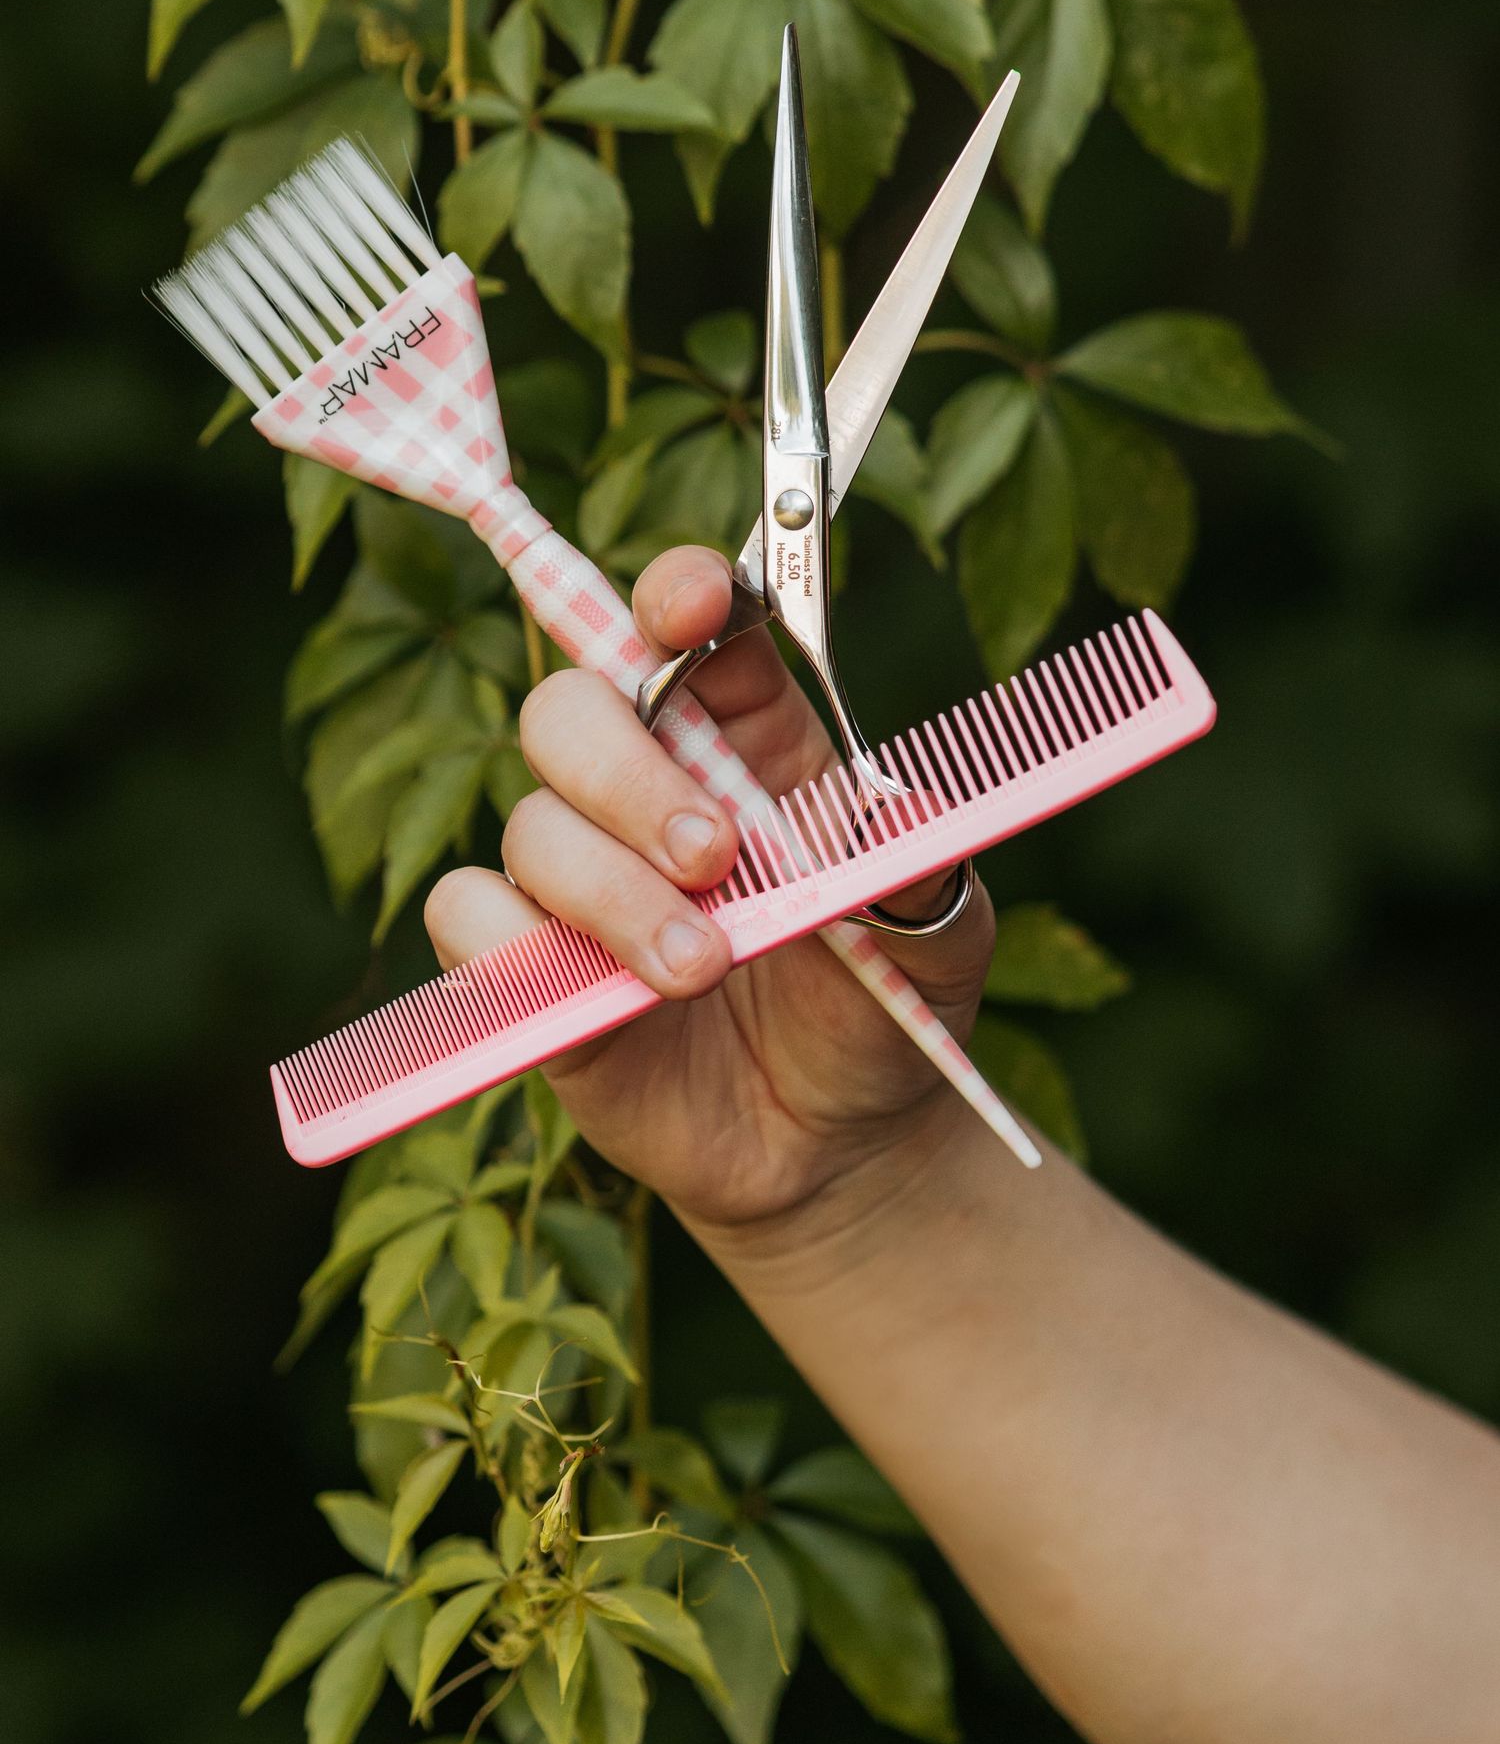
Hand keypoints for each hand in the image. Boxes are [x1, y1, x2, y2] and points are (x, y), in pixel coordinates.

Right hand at [425, 544, 994, 1240]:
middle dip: (629, 774)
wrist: (839, 1147)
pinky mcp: (529, 968)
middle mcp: (650, 791)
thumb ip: (920, 876)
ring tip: (704, 972)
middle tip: (714, 857)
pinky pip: (467, 913)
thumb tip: (905, 813)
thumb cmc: (883, 1008)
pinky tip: (608, 1002)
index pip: (689, 632)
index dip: (678, 595)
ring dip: (614, 896)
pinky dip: (516, 949)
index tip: (695, 604)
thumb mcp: (937, 939)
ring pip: (530, 826)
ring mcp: (581, 877)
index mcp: (749, 742)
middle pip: (572, 708)